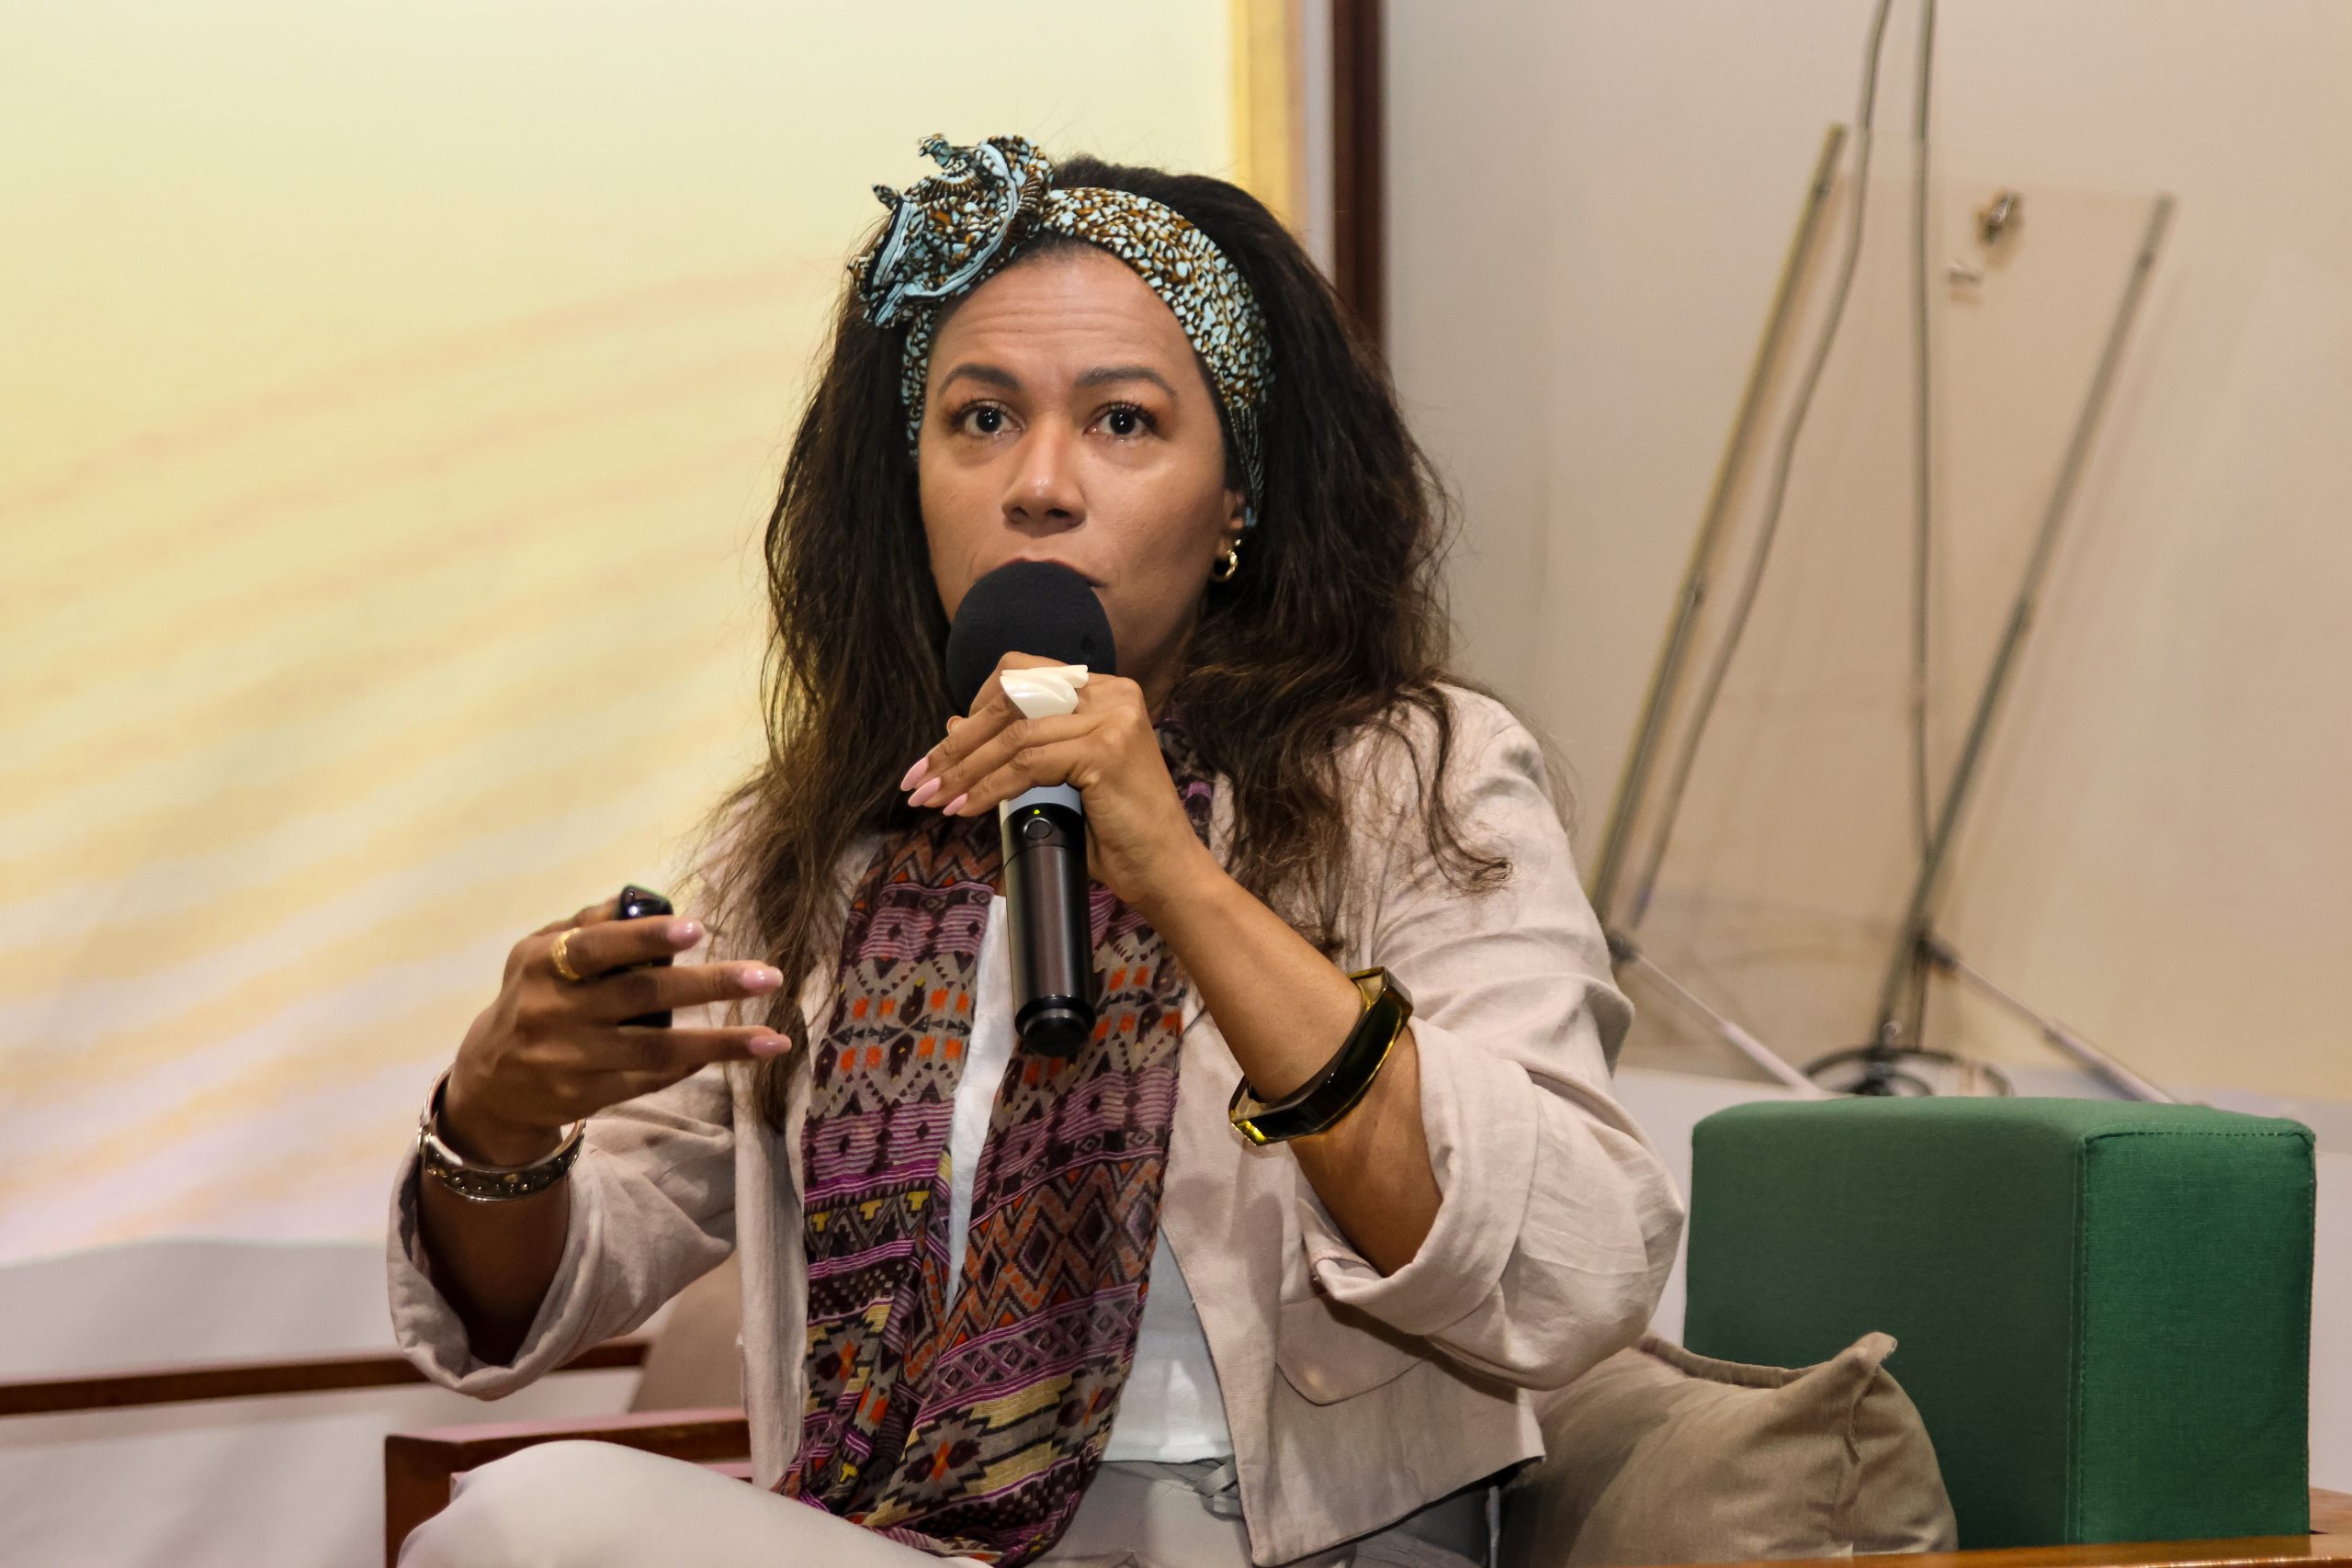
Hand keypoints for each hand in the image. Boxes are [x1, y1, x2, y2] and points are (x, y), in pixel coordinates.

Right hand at [440, 899, 788, 1163]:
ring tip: (773, 1040)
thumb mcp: (538, 951)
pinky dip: (692, 1064)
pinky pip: (649, 1080)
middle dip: (709, 985)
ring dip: (720, 1043)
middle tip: (767, 976)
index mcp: (543, 964)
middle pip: (641, 997)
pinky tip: (730, 1053)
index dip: (645, 938)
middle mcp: (555, 1012)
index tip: (697, 930)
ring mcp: (570, 1059)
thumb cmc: (532, 997)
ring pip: (655, 1050)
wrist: (489, 1079)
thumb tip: (646, 901)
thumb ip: (588, 924)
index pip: (596, 948)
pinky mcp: (585, 1096)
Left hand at [901, 653, 1219, 914]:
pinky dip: (989, 789)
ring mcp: (1113, 717)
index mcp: (1106, 690)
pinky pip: (1028, 764)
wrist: (1164, 871)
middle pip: (1011, 701)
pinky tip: (967, 809)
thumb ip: (1014, 749)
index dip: (975, 707)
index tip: (942, 751)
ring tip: (935, 799)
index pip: (1022, 674)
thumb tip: (954, 725)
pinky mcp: (1107, 748)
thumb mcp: (1055, 781)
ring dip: (964, 770)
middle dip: (957, 744)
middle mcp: (1113, 692)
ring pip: (1013, 735)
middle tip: (919, 778)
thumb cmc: (1115, 832)